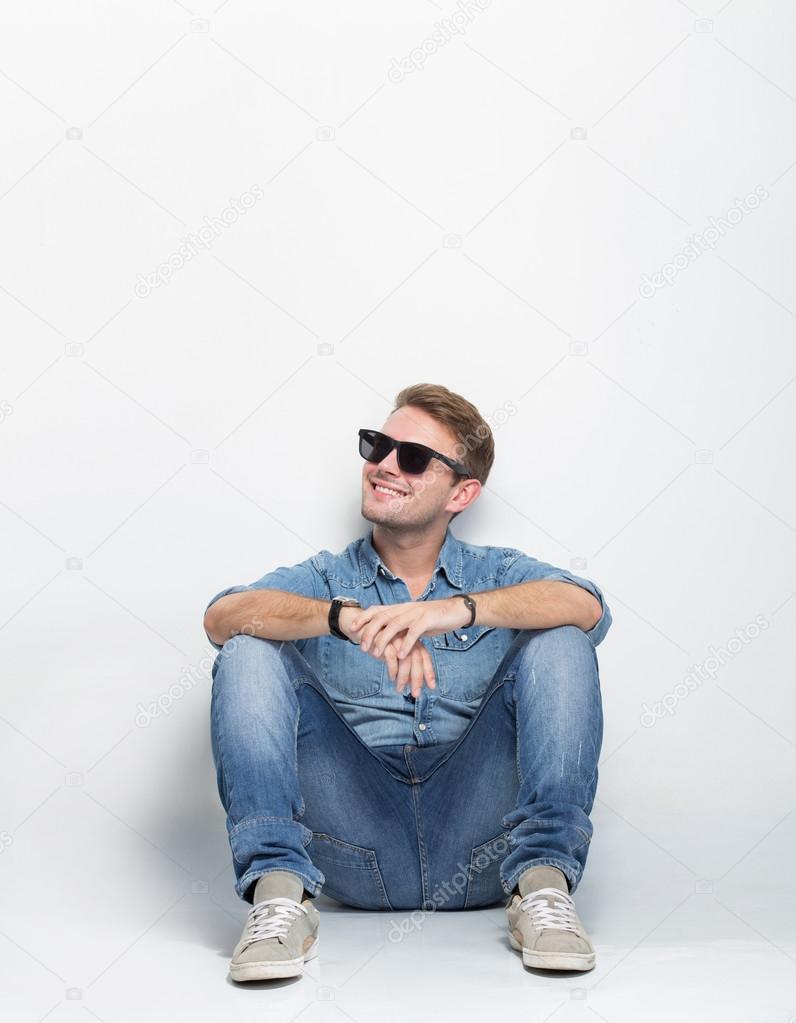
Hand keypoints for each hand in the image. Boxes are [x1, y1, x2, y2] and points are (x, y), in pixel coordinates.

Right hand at [339, 607, 436, 696]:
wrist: (359, 625)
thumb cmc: (378, 641)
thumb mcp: (393, 652)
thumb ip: (403, 664)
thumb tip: (410, 684)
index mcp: (411, 639)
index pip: (425, 656)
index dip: (429, 672)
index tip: (432, 687)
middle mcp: (405, 637)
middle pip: (418, 659)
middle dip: (418, 679)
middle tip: (416, 694)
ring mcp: (395, 636)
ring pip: (406, 660)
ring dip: (404, 678)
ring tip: (400, 690)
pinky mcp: (384, 638)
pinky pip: (391, 657)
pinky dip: (392, 669)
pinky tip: (391, 678)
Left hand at [348, 597, 471, 658]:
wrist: (457, 610)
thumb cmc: (434, 618)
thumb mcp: (413, 621)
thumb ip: (400, 626)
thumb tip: (386, 635)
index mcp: (401, 608)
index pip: (377, 610)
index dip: (363, 618)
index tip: (352, 628)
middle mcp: (406, 608)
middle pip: (382, 618)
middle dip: (370, 632)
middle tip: (363, 647)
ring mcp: (417, 613)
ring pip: (395, 625)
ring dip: (384, 640)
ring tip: (377, 654)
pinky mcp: (428, 619)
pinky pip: (414, 632)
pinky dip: (406, 643)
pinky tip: (400, 655)